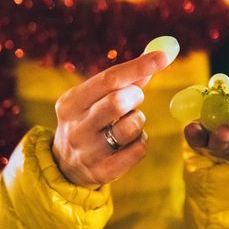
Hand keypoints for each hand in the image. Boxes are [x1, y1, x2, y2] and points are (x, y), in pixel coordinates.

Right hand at [52, 51, 169, 187]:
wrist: (66, 166)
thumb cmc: (88, 120)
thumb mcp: (93, 99)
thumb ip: (122, 80)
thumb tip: (156, 57)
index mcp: (70, 103)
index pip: (108, 79)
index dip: (138, 66)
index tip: (162, 56)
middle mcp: (76, 127)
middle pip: (117, 102)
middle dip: (135, 96)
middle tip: (134, 98)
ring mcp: (88, 152)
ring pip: (131, 127)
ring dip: (138, 120)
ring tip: (128, 122)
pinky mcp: (103, 172)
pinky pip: (138, 150)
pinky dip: (141, 141)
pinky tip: (129, 142)